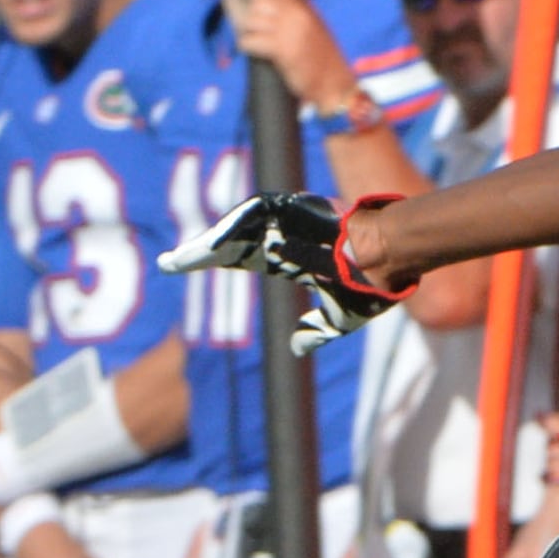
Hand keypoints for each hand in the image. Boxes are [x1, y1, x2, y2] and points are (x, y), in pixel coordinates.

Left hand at [160, 188, 401, 351]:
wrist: (388, 254)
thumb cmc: (368, 282)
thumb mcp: (340, 316)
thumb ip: (317, 332)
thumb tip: (296, 349)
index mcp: (289, 260)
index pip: (240, 260)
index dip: (212, 261)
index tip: (183, 268)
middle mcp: (279, 238)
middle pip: (228, 244)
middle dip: (198, 254)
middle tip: (171, 263)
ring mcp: (281, 222)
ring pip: (234, 231)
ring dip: (208, 246)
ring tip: (180, 262)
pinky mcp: (284, 209)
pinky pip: (246, 219)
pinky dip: (226, 232)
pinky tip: (207, 249)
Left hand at [226, 0, 355, 113]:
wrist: (337, 86)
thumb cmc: (323, 60)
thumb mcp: (313, 27)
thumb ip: (294, 13)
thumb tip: (264, 4)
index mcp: (305, 7)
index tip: (259, 8)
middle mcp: (298, 15)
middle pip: (257, 4)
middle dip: (253, 18)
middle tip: (260, 32)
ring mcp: (290, 31)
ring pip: (251, 21)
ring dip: (250, 33)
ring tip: (260, 43)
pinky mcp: (282, 50)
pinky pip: (248, 40)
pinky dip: (248, 47)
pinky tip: (258, 53)